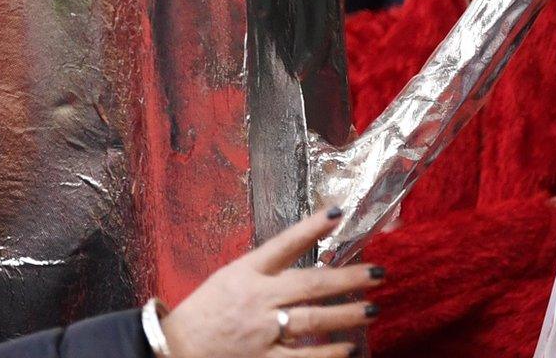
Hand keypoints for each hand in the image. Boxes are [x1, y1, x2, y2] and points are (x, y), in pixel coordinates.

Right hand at [160, 208, 383, 357]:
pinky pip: (303, 356)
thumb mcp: (229, 278)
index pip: (283, 244)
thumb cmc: (205, 311)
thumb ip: (263, 271)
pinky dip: (328, 352)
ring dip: (346, 314)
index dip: (311, 227)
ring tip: (372, 308)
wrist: (177, 348)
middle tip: (378, 272)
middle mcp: (257, 298)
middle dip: (348, 277)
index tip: (337, 212)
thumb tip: (302, 261)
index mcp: (246, 272)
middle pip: (310, 283)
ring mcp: (262, 330)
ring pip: (313, 319)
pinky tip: (348, 346)